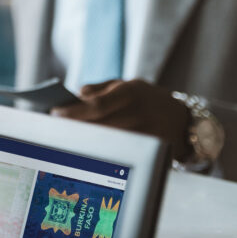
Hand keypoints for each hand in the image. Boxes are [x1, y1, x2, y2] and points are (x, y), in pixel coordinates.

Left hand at [51, 79, 191, 160]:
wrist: (181, 118)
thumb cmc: (144, 99)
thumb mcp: (125, 84)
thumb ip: (99, 89)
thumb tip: (76, 98)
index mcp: (131, 92)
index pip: (97, 105)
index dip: (73, 112)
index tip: (55, 114)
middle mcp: (140, 113)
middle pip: (101, 126)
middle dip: (76, 128)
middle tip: (58, 130)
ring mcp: (148, 133)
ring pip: (110, 142)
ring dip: (87, 141)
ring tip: (70, 140)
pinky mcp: (153, 150)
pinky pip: (122, 153)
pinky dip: (105, 152)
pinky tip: (92, 151)